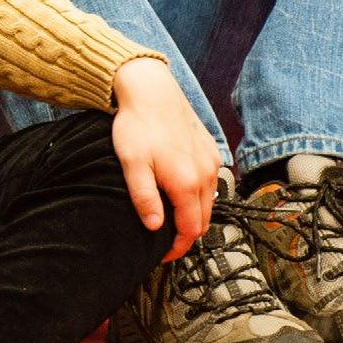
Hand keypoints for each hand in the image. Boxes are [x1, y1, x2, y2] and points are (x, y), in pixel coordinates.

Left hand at [111, 57, 220, 261]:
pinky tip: (182, 189)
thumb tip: (155, 228)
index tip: (162, 254)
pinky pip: (210, 180)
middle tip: (166, 239)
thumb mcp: (132, 164)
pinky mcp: (209, 147)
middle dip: (186, 234)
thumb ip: (145, 198)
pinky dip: (199, 193)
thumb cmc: (138, 125)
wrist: (150, 88)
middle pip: (203, 219)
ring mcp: (210, 160)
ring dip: (194, 213)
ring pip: (209, 201)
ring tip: (172, 216)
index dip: (177, 248)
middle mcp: (205, 174)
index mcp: (187, 183)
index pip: (190, 230)